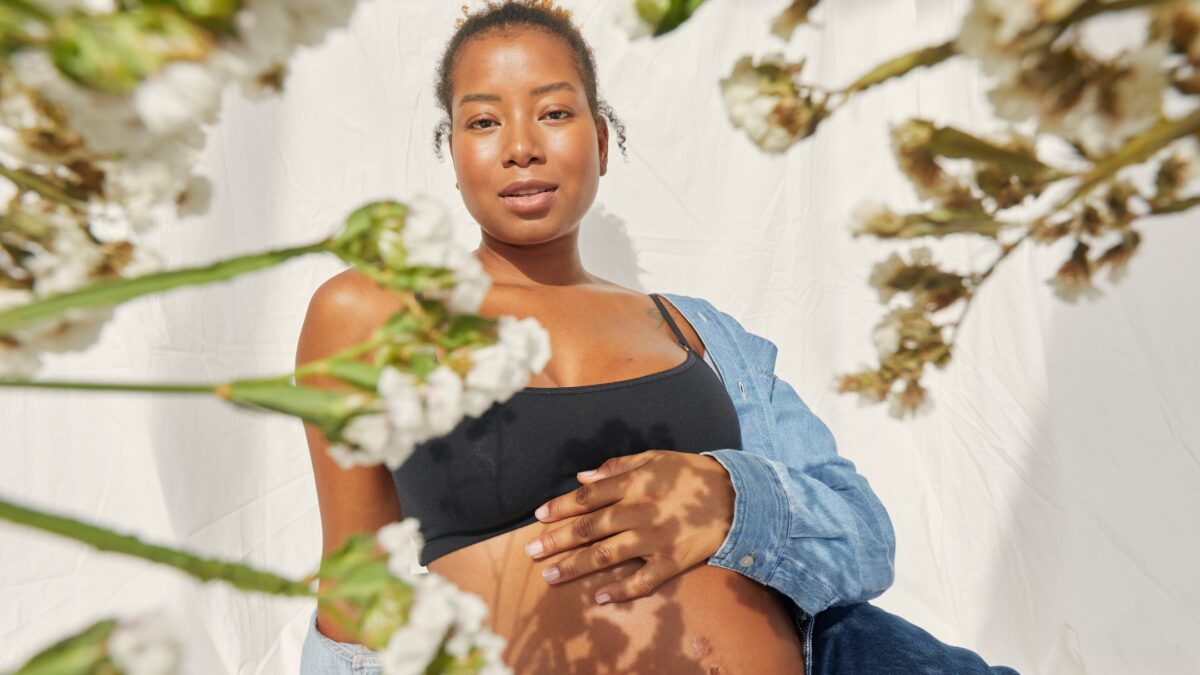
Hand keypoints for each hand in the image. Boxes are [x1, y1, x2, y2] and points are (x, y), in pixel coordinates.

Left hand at [524, 449, 734, 604]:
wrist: (737, 497)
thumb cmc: (690, 474)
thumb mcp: (655, 458)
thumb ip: (617, 467)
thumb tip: (583, 478)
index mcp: (634, 484)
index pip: (587, 498)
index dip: (560, 507)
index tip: (538, 517)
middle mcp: (639, 512)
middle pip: (589, 529)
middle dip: (557, 541)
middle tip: (531, 552)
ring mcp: (655, 539)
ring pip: (607, 555)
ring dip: (575, 566)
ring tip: (550, 576)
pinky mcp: (672, 561)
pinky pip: (642, 580)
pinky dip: (620, 590)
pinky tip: (599, 597)